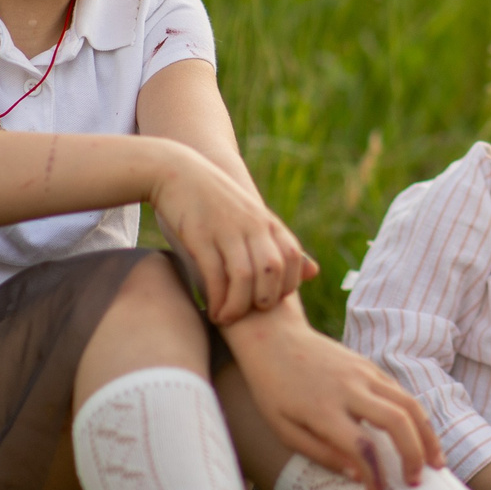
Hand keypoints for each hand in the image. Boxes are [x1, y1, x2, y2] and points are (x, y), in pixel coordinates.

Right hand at [149, 142, 311, 325]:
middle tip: (250, 315)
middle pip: (272, 270)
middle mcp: (251, 224)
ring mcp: (226, 229)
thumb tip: (314, 272)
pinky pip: (214, 274)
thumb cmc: (214, 203)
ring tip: (227, 319)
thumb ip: (279, 247)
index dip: (287, 284)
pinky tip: (211, 310)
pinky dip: (216, 298)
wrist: (176, 171)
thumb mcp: (252, 219)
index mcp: (266, 220)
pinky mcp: (199, 236)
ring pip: (244, 276)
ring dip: (238, 306)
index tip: (271, 300)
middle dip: (264, 299)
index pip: (292, 257)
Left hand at [223, 306, 440, 489]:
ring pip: (409, 404)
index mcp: (322, 409)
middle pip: (397, 421)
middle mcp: (348, 388)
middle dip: (414, 455)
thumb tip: (356, 474)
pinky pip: (401, 393)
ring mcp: (363, 373)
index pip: (361, 447)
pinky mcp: (370, 366)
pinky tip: (420, 437)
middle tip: (416, 482)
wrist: (274, 338)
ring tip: (436, 463)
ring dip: (427, 436)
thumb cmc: (273, 390)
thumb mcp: (283, 429)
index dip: (375, 477)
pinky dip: (417, 417)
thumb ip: (319, 453)